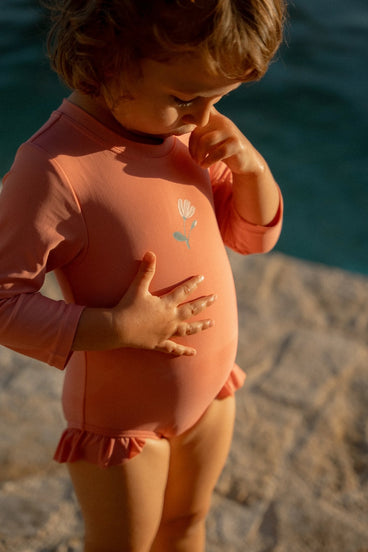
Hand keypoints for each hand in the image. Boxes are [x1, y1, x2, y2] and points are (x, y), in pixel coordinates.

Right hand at [111, 251, 215, 355]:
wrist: (119, 329)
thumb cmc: (127, 307)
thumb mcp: (137, 287)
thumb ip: (146, 270)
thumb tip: (150, 252)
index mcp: (166, 304)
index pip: (183, 291)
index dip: (193, 284)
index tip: (202, 278)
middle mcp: (170, 318)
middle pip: (191, 309)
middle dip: (204, 303)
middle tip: (215, 298)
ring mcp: (166, 332)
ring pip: (188, 329)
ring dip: (201, 326)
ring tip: (212, 323)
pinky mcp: (159, 343)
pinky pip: (174, 348)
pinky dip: (184, 351)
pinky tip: (193, 353)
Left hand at [189, 108, 279, 226]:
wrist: (245, 160)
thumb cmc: (222, 148)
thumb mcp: (211, 135)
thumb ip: (198, 127)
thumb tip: (178, 119)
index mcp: (214, 117)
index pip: (199, 110)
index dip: (188, 116)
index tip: (183, 124)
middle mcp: (222, 121)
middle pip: (198, 131)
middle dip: (192, 148)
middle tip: (194, 158)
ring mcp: (231, 132)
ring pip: (206, 141)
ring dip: (198, 155)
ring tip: (199, 162)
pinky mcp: (236, 145)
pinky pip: (218, 153)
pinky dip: (208, 161)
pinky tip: (205, 165)